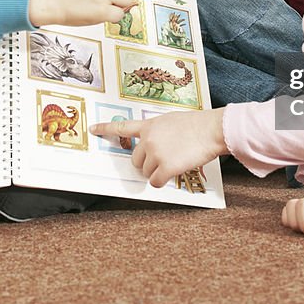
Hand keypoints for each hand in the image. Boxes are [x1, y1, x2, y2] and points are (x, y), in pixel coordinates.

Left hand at [90, 108, 227, 186]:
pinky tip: (174, 172)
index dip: (105, 129)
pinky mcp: (165, 167)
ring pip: (146, 172)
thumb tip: (153, 145)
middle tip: (164, 159)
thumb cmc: (196, 125)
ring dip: (158, 172)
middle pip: (136, 160)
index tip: (93, 129)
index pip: (122, 127)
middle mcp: (148, 139)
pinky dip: (163, 181)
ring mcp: (156, 153)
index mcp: (149, 126)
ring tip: (175, 160)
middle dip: (147, 163)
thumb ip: (158, 131)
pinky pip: (155, 182)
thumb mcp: (171, 121)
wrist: (211, 129)